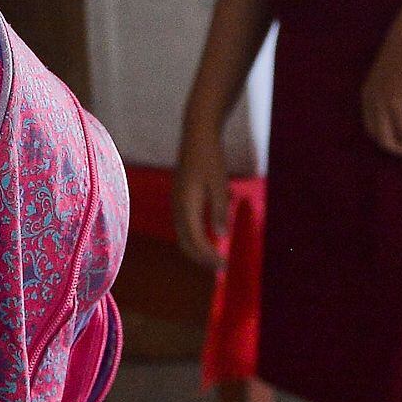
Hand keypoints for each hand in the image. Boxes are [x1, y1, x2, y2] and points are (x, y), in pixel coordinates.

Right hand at [172, 130, 230, 270]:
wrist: (196, 135)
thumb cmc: (210, 158)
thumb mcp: (219, 184)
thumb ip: (219, 211)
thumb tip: (222, 237)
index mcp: (186, 205)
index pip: (196, 241)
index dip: (209, 256)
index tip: (225, 266)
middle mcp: (177, 206)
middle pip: (185, 242)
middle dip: (201, 258)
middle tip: (220, 267)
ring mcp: (176, 201)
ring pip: (183, 235)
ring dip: (197, 248)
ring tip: (214, 256)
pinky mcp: (180, 197)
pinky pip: (184, 225)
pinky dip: (194, 237)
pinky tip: (209, 236)